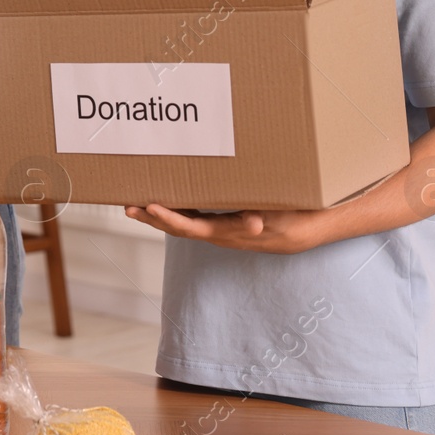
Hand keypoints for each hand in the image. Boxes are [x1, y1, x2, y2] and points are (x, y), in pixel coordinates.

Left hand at [123, 204, 328, 254]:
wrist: (307, 230)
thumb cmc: (292, 220)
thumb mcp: (280, 218)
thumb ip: (264, 219)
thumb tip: (253, 223)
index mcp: (227, 233)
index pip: (190, 227)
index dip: (169, 218)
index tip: (149, 206)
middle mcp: (218, 234)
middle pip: (177, 228)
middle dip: (151, 217)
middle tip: (127, 205)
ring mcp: (219, 230)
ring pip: (182, 224)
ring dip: (158, 215)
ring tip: (135, 202)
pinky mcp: (223, 224)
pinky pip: (193, 218)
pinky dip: (176, 211)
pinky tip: (166, 200)